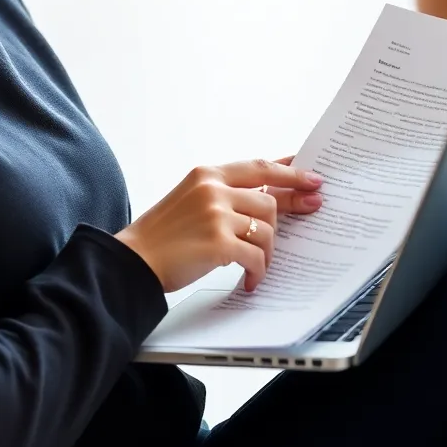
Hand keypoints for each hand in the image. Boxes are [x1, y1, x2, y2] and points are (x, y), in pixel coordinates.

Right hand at [114, 156, 322, 293]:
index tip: (312, 178)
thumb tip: (269, 200)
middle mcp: (213, 189)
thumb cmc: (164, 234)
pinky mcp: (218, 242)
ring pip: (266, 230)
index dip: (289, 172)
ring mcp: (216, 214)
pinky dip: (257, 272)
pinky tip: (248, 280)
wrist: (135, 259)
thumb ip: (226, 195)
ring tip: (254, 265)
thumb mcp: (193, 200)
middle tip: (300, 223)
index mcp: (207, 174)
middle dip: (285, 218)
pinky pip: (256, 256)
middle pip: (269, 201)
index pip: (258, 167)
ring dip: (266, 253)